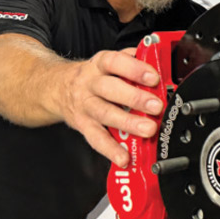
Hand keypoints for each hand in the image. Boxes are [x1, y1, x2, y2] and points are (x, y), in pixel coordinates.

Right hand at [58, 48, 163, 167]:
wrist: (58, 88)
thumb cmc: (94, 76)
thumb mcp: (110, 62)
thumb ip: (134, 60)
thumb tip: (160, 63)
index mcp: (100, 65)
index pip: (115, 62)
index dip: (134, 69)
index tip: (153, 77)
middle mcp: (90, 84)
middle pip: (110, 89)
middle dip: (135, 98)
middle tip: (156, 106)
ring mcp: (85, 106)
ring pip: (105, 114)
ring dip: (128, 124)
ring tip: (148, 130)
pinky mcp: (83, 126)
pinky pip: (97, 139)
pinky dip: (111, 150)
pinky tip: (124, 157)